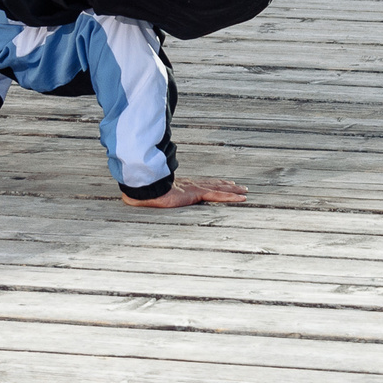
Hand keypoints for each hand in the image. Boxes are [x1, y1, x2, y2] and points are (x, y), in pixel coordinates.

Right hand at [121, 175, 247, 208]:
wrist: (143, 190)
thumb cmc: (144, 192)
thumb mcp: (151, 194)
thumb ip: (151, 194)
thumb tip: (137, 198)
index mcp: (182, 186)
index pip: (202, 184)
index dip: (213, 184)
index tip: (222, 183)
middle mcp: (191, 185)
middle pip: (214, 184)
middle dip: (227, 186)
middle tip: (239, 187)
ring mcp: (195, 188)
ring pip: (220, 189)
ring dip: (233, 191)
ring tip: (244, 192)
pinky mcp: (197, 193)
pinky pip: (218, 195)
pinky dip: (231, 197)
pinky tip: (242, 198)